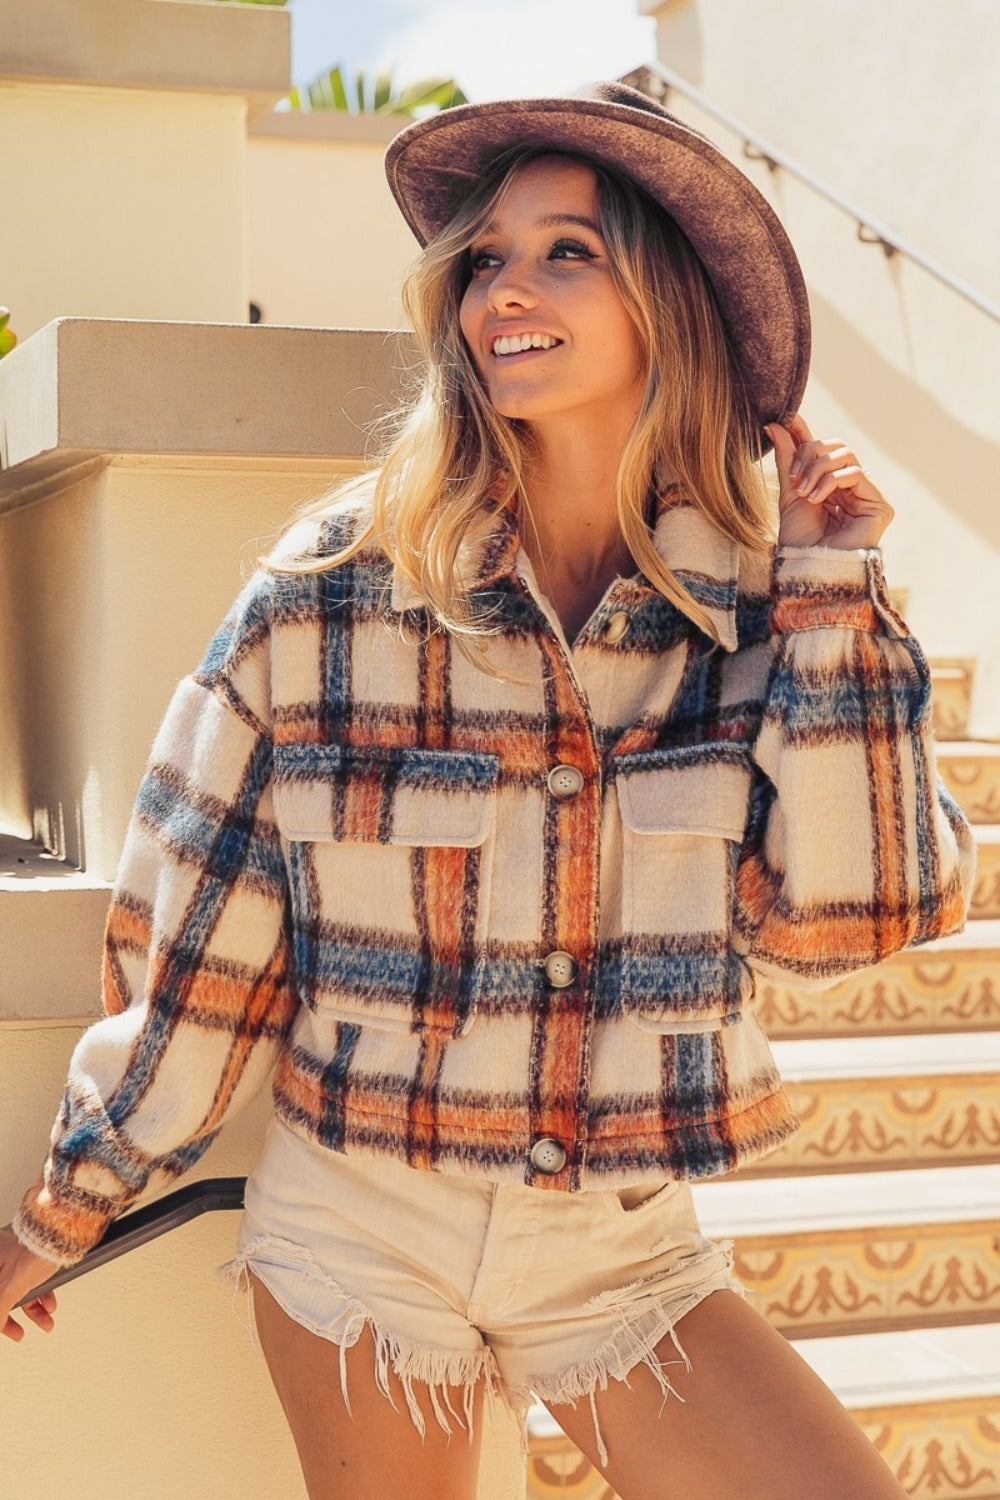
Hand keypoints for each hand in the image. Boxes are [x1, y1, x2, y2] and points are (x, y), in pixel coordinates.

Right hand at [0, 1224, 59, 1341]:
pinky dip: (41, 1295)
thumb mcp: (11, 1285)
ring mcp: (16, 1255)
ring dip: (33, 1310)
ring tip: (46, 1323)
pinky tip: (50, 1306)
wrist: (64, 1226)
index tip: (3, 1327)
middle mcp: (0, 1257)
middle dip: (12, 1318)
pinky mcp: (32, 1255)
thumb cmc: (35, 1248)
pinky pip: (32, 1280)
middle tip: (18, 1334)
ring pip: (19, 1289)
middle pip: (2, 1295)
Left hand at [766, 415, 893, 550]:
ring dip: (819, 468)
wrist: (807, 570)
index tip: (786, 419)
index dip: (805, 433)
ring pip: (846, 455)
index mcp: (829, 486)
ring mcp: (866, 497)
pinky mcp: (879, 507)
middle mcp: (850, 489)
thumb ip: (787, 459)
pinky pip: (855, 473)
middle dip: (810, 454)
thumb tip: (776, 424)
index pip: (821, 451)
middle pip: (835, 447)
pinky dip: (831, 481)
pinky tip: (816, 499)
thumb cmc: (798, 541)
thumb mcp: (789, 494)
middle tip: (794, 475)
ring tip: (804, 491)